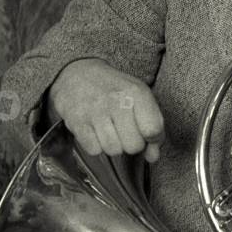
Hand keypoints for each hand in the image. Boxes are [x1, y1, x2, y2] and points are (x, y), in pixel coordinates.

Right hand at [48, 58, 164, 162]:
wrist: (78, 74)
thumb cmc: (115, 90)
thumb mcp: (140, 98)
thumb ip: (153, 126)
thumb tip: (153, 156)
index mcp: (137, 92)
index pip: (153, 130)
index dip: (151, 138)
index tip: (145, 132)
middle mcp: (117, 100)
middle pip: (134, 145)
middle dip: (131, 143)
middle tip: (124, 130)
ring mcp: (95, 111)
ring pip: (113, 150)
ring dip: (113, 145)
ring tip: (109, 129)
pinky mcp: (77, 121)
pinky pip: (94, 150)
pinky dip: (96, 145)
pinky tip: (95, 131)